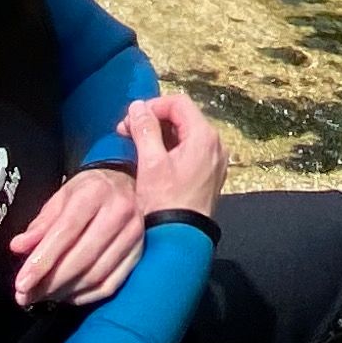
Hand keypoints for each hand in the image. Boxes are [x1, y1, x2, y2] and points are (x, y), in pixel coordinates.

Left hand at [10, 165, 149, 309]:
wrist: (126, 184)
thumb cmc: (88, 192)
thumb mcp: (61, 198)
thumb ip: (40, 224)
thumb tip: (18, 247)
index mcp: (93, 194)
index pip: (65, 233)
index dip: (42, 261)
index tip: (21, 284)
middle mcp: (118, 212)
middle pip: (81, 258)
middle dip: (50, 282)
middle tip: (27, 296)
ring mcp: (133, 235)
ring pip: (96, 275)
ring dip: (65, 291)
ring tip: (44, 296)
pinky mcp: (139, 253)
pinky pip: (111, 285)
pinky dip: (86, 296)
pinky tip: (68, 296)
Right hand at [120, 84, 225, 223]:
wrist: (181, 239)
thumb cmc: (166, 203)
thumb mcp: (151, 163)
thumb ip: (145, 130)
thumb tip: (137, 107)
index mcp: (204, 137)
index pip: (178, 103)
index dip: (151, 106)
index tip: (130, 120)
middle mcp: (215, 145)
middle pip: (182, 117)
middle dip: (153, 121)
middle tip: (127, 132)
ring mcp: (214, 160)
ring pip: (185, 133)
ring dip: (159, 135)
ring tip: (135, 146)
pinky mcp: (209, 174)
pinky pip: (189, 150)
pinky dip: (170, 149)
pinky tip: (151, 161)